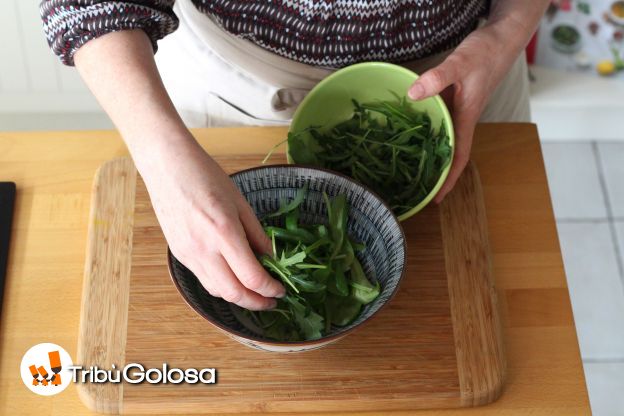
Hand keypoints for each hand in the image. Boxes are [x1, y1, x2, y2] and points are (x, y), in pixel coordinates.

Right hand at [140, 137, 284, 309]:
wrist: (167, 167)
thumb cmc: (206, 176)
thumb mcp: (240, 202)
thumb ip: (257, 234)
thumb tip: (271, 258)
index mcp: (224, 233)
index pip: (252, 277)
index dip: (270, 289)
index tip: (281, 290)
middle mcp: (204, 249)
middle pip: (233, 293)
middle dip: (256, 302)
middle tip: (272, 301)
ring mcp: (188, 255)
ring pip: (217, 291)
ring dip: (238, 298)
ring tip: (255, 293)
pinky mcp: (179, 254)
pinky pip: (204, 279)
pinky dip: (222, 285)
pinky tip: (233, 279)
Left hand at [407, 25, 520, 202]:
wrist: (502, 37)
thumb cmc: (487, 51)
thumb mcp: (461, 62)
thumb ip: (438, 77)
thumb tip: (413, 94)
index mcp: (467, 116)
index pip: (459, 156)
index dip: (449, 179)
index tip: (437, 199)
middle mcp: (463, 117)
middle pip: (450, 153)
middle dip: (436, 174)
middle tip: (415, 191)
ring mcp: (459, 109)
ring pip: (444, 138)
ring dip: (431, 154)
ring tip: (409, 169)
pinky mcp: (455, 99)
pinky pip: (440, 122)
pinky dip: (428, 132)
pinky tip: (411, 132)